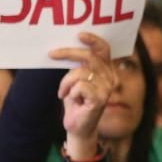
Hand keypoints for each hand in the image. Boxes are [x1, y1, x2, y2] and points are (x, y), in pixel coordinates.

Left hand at [49, 33, 116, 157]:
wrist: (77, 127)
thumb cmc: (75, 102)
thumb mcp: (75, 79)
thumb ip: (78, 64)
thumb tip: (67, 46)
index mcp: (106, 71)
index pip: (104, 50)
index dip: (93, 40)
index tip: (79, 35)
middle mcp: (110, 78)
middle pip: (89, 57)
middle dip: (68, 53)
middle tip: (52, 54)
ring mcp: (107, 89)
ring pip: (80, 72)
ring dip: (66, 82)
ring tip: (65, 93)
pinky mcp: (100, 99)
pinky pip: (79, 86)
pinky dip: (69, 92)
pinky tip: (72, 101)